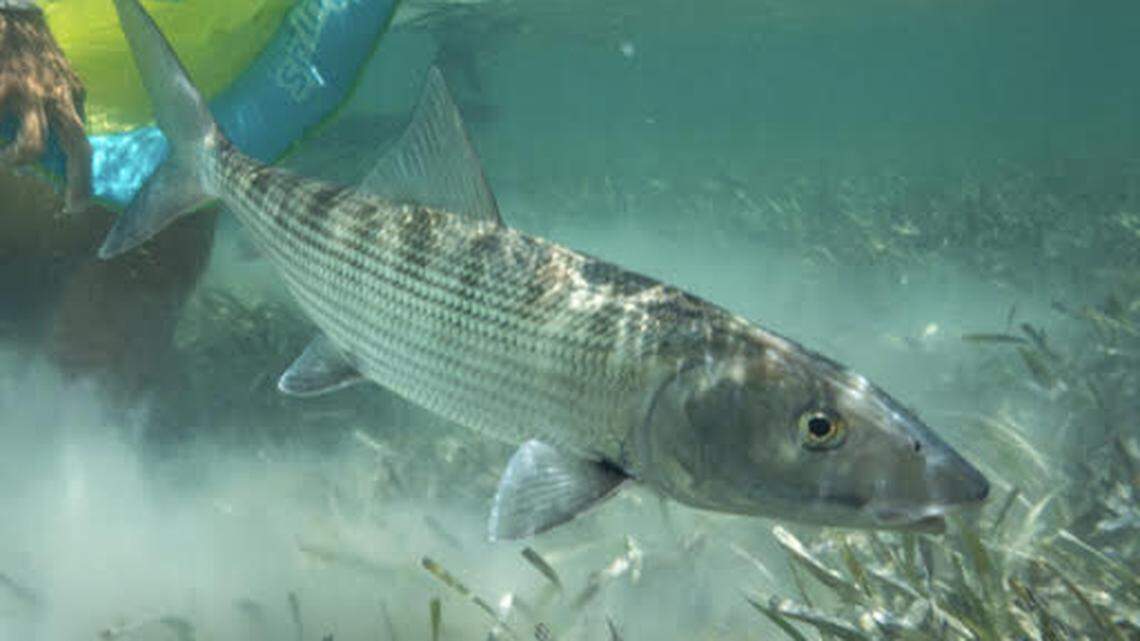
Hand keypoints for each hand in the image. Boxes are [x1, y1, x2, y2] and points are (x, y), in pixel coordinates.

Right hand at [0, 8, 90, 212]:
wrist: (14, 15)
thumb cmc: (36, 53)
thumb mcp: (62, 79)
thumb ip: (67, 108)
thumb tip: (66, 147)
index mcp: (70, 98)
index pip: (83, 146)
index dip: (83, 180)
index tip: (78, 204)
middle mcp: (52, 98)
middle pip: (71, 149)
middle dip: (72, 183)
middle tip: (62, 202)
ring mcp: (24, 93)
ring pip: (30, 148)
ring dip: (16, 160)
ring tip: (8, 156)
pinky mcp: (0, 86)